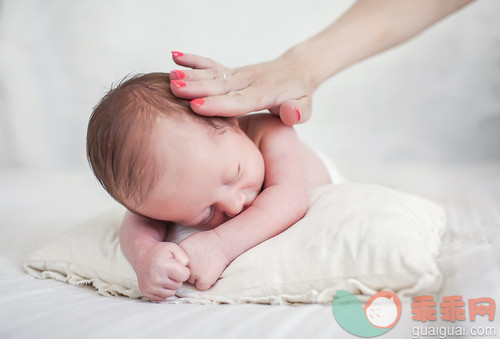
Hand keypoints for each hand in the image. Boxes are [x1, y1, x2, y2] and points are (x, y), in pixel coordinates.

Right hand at [135, 241, 189, 301]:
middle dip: (176, 278)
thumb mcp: (173, 247)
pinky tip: (159, 281)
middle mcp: (155, 278)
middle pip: (178, 285)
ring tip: (165, 275)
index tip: (177, 266)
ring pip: (171, 293)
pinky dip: (163, 290)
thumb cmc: (159, 251)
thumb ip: (184, 257)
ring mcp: (150, 287)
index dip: (183, 270)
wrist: (142, 255)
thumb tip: (186, 271)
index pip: (184, 276)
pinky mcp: (146, 292)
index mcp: (163, 266)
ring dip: (170, 285)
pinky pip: (162, 297)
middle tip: (169, 270)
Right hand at [170, 51, 313, 125]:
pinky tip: (175, 56)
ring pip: (212, 74)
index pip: (239, 101)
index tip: (197, 107)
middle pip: (220, 85)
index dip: (218, 104)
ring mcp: (239, 74)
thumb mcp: (307, 107)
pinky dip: (194, 60)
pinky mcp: (232, 71)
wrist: (296, 70)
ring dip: (191, 75)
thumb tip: (292, 114)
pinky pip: (212, 64)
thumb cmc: (299, 95)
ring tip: (169, 77)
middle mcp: (249, 81)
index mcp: (265, 93)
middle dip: (196, 87)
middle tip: (174, 88)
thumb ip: (299, 112)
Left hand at [178, 230, 230, 290]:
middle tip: (200, 262)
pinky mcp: (204, 280)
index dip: (183, 264)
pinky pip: (201, 286)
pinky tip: (210, 271)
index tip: (192, 257)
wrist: (222, 243)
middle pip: (181, 275)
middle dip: (189, 271)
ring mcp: (194, 273)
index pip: (174, 266)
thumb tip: (172, 267)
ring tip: (206, 265)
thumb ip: (179, 255)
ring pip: (191, 281)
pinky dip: (205, 282)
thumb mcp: (188, 243)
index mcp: (179, 254)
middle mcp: (184, 265)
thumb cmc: (207, 242)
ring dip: (197, 277)